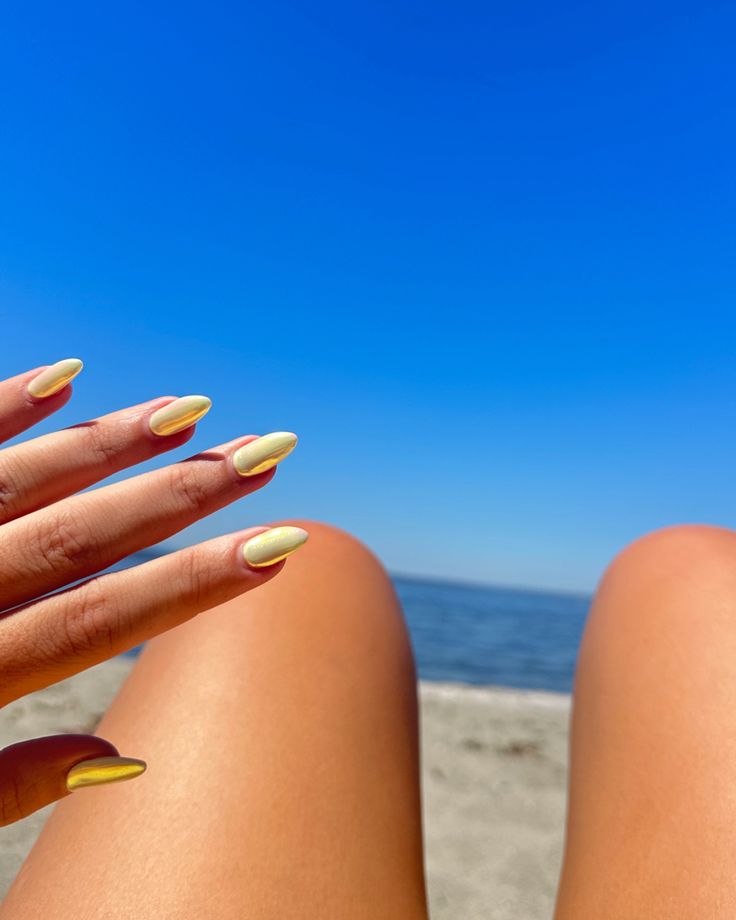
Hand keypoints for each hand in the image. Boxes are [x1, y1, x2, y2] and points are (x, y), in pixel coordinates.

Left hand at [0, 359, 306, 824]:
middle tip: (267, 450)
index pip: (104, 618)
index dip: (199, 581)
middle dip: (184, 494)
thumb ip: (9, 789)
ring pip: (21, 479)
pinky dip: (2, 406)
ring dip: (111, 442)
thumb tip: (124, 760)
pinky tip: (66, 374)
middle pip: (81, 536)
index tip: (283, 543)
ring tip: (192, 409)